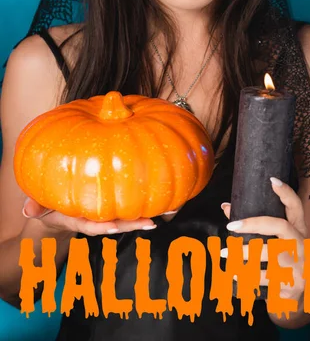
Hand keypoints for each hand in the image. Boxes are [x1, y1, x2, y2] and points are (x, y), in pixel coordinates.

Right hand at [22, 197, 158, 235]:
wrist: (58, 210)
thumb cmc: (51, 206)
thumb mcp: (41, 206)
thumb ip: (36, 206)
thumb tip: (27, 209)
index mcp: (79, 220)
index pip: (93, 226)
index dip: (103, 227)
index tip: (115, 227)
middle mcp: (96, 220)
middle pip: (116, 224)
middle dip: (133, 224)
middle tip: (151, 222)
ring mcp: (105, 215)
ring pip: (126, 217)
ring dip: (143, 216)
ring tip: (162, 213)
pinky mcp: (113, 207)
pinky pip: (128, 207)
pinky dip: (142, 205)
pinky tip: (159, 201)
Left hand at [220, 177, 307, 302]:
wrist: (297, 298)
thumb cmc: (281, 262)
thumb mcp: (274, 243)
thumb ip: (254, 225)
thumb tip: (226, 206)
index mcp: (298, 230)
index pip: (296, 207)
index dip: (286, 193)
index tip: (272, 180)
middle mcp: (301, 245)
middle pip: (281, 226)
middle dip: (254, 224)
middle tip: (230, 226)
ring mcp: (299, 265)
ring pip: (270, 255)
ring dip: (244, 254)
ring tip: (225, 254)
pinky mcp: (293, 285)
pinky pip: (266, 279)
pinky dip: (248, 277)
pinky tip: (234, 274)